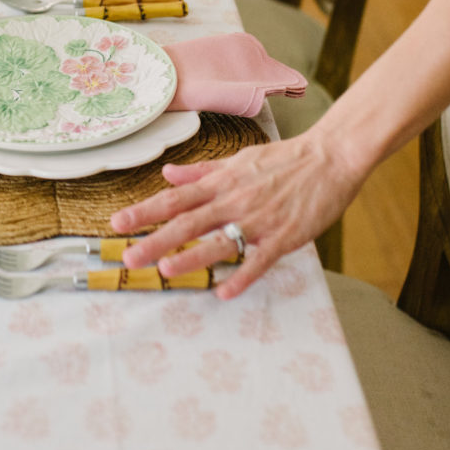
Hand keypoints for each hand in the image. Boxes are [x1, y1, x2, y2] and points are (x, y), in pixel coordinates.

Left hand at [109, 133, 368, 299]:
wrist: (331, 157)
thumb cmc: (285, 159)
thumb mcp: (238, 159)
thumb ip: (202, 171)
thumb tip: (168, 172)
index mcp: (222, 182)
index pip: (176, 198)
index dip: (146, 211)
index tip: (118, 223)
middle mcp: (234, 200)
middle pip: (189, 222)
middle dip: (157, 240)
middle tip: (130, 257)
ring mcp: (259, 219)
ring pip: (220, 241)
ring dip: (193, 257)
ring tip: (166, 271)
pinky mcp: (285, 236)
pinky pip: (260, 259)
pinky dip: (243, 275)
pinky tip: (224, 292)